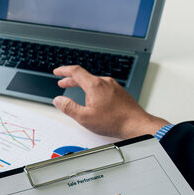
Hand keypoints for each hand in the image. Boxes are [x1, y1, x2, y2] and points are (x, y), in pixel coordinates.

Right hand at [52, 66, 169, 138]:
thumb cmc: (114, 121)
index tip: (57, 71)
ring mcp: (113, 86)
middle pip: (84, 76)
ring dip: (82, 84)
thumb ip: (69, 108)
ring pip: (93, 81)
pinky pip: (102, 86)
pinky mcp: (119, 92)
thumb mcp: (85, 117)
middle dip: (71, 79)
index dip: (64, 70)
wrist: (136, 124)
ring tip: (76, 90)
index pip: (76, 71)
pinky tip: (92, 97)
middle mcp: (105, 82)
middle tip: (62, 83)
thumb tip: (58, 100)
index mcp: (95, 85)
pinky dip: (92, 89)